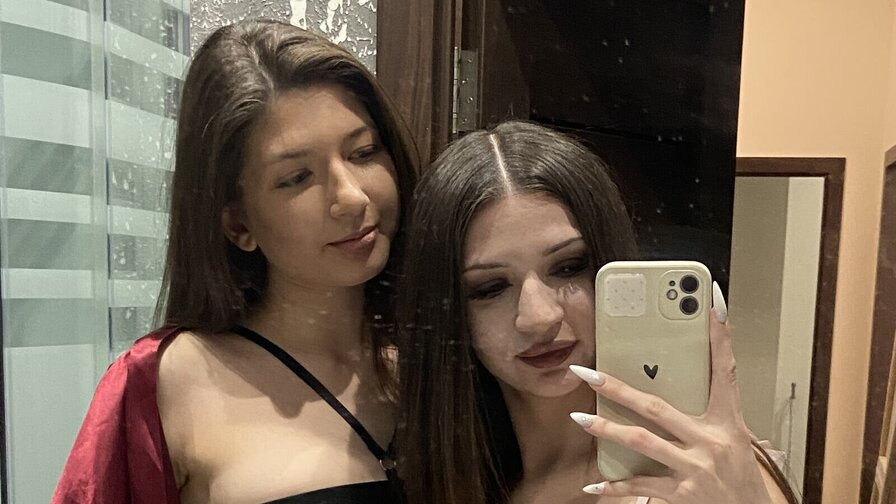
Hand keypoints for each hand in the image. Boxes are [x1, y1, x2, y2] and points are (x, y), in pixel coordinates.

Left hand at [568, 282, 772, 503]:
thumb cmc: (738, 475)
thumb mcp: (734, 438)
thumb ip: (708, 413)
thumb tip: (671, 380)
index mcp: (727, 423)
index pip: (725, 372)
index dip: (720, 337)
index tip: (711, 302)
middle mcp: (711, 442)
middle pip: (658, 407)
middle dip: (618, 389)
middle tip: (587, 373)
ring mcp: (696, 470)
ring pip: (641, 442)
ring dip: (606, 430)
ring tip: (578, 418)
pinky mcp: (683, 496)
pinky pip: (640, 487)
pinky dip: (615, 486)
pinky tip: (593, 484)